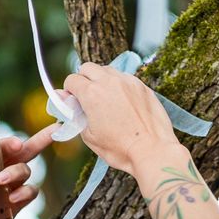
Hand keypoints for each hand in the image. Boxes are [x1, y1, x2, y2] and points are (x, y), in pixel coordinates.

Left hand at [0, 124, 56, 218]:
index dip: (6, 141)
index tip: (11, 144)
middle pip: (23, 151)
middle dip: (36, 141)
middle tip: (20, 146)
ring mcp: (9, 188)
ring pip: (25, 170)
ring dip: (17, 171)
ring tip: (1, 182)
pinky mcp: (15, 206)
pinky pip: (30, 193)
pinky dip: (26, 193)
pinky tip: (13, 199)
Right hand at [64, 62, 180, 175]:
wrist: (152, 151)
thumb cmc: (120, 148)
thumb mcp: (89, 136)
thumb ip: (75, 115)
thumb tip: (67, 102)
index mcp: (91, 93)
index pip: (72, 79)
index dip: (69, 91)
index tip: (74, 101)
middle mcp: (109, 81)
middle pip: (88, 68)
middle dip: (83, 79)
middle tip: (87, 97)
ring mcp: (128, 82)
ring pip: (108, 70)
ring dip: (102, 80)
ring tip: (106, 99)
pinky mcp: (142, 86)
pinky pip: (125, 78)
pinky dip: (119, 85)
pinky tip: (123, 102)